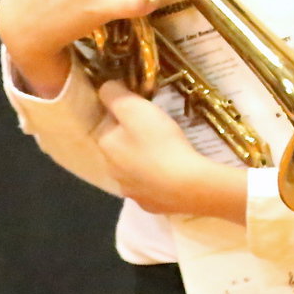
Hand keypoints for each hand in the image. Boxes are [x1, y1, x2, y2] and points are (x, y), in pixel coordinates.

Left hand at [96, 80, 247, 221]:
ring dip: (143, 160)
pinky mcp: (150, 204)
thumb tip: (105, 89)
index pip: (107, 124)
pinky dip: (157, 180)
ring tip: (165, 152)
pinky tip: (171, 174)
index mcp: (106, 146)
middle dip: (132, 138)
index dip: (123, 114)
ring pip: (133, 169)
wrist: (188, 185)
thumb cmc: (159, 142)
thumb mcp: (135, 108)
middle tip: (156, 129)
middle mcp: (112, 171)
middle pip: (119, 148)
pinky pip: (150, 187)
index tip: (142, 109)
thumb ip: (114, 94)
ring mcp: (131, 192)